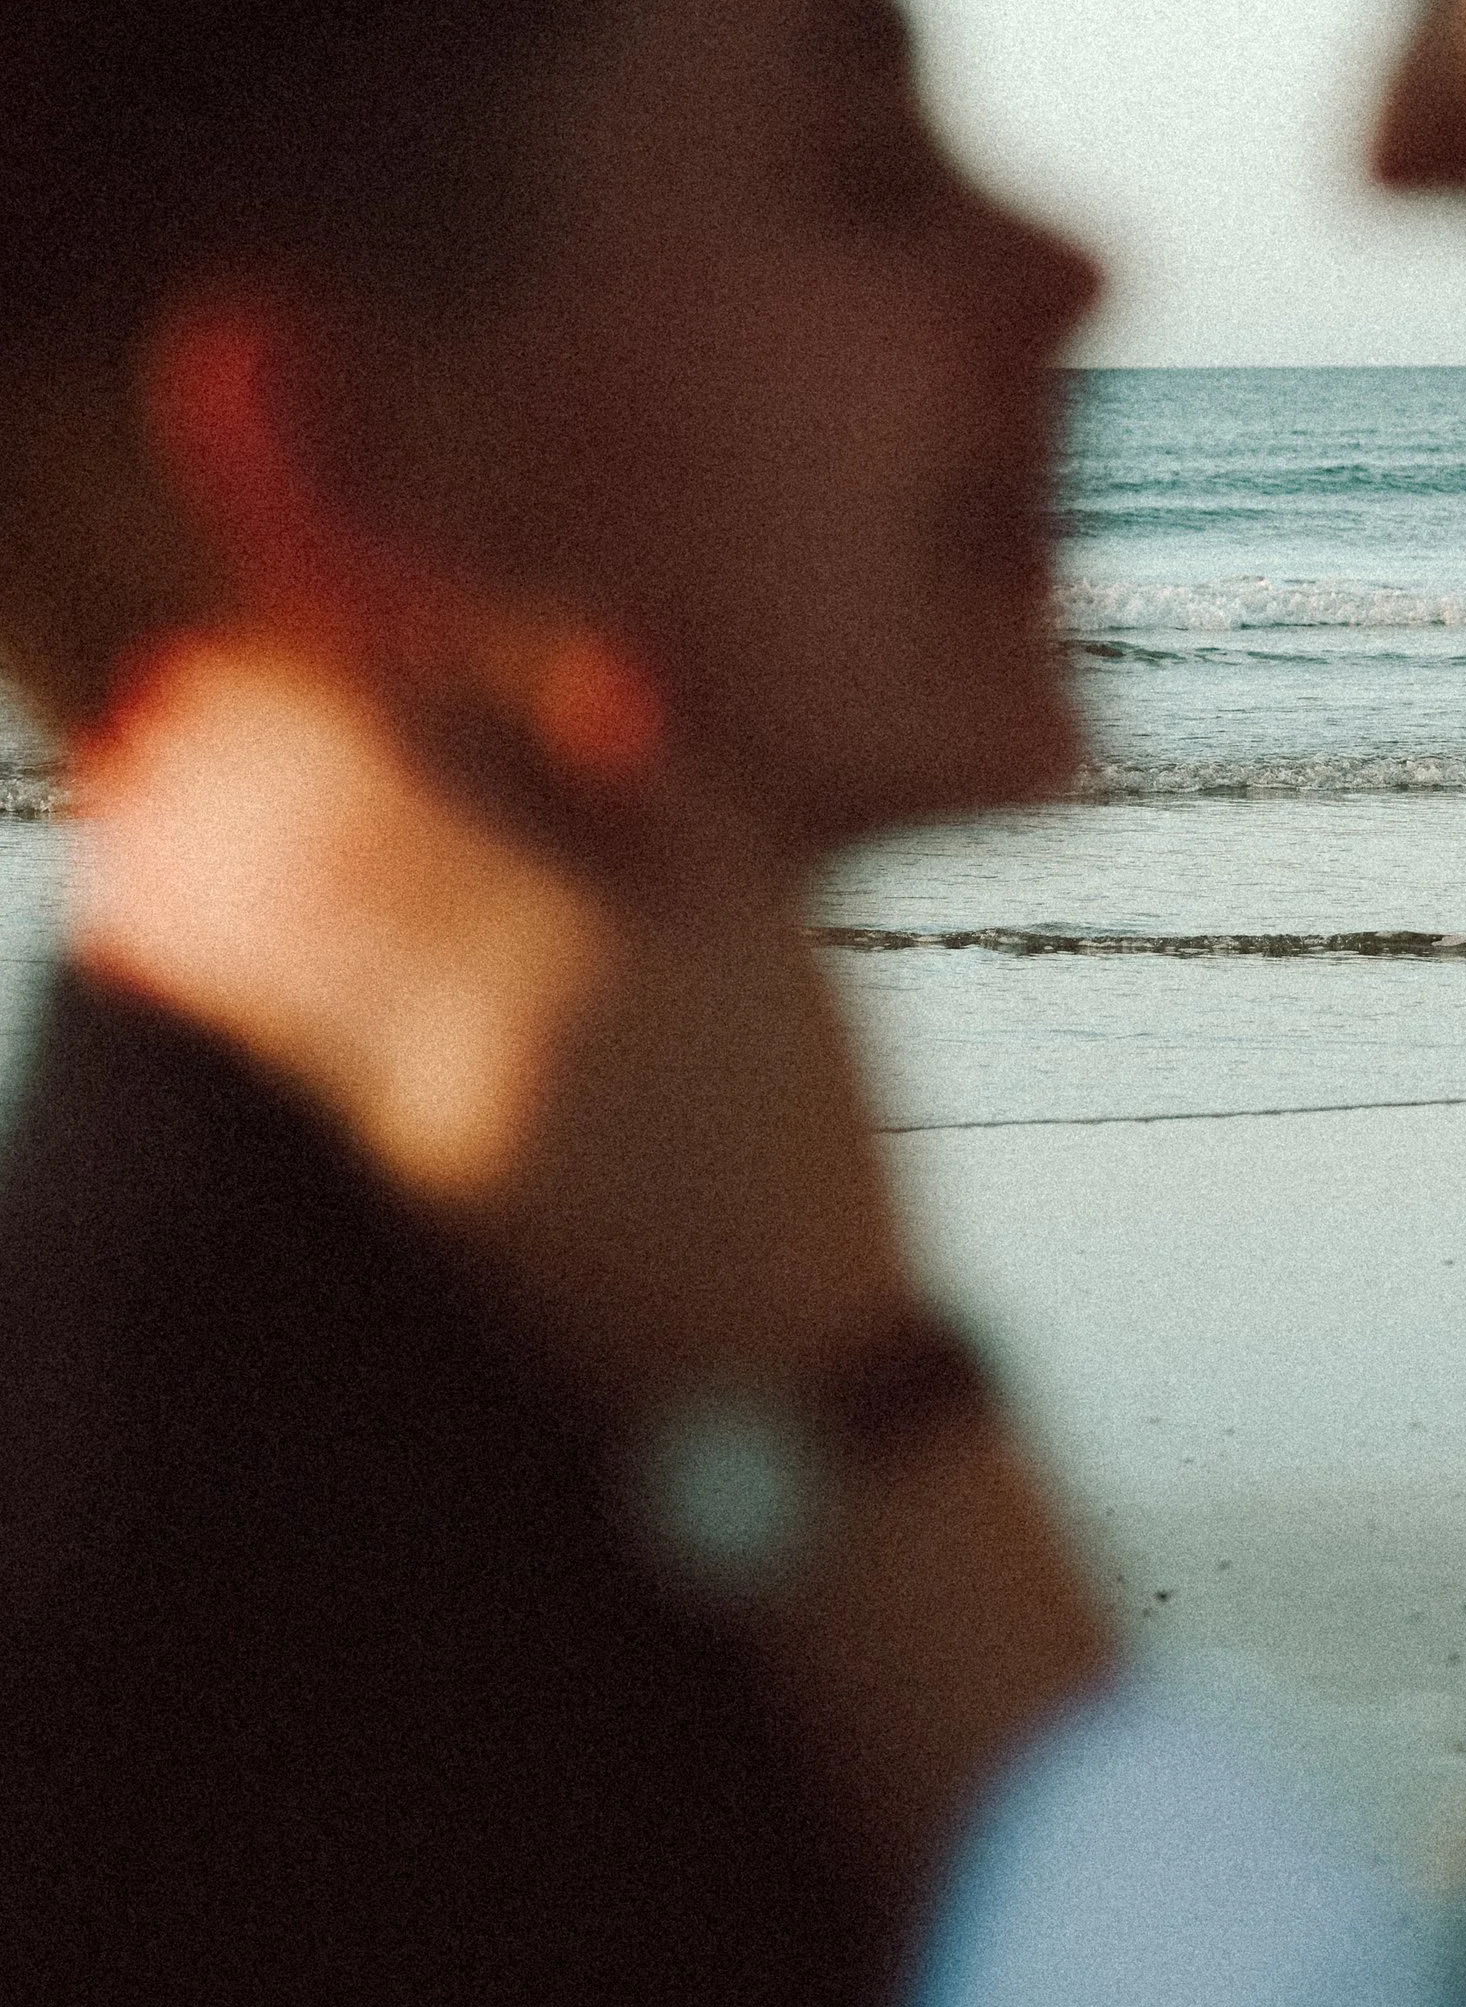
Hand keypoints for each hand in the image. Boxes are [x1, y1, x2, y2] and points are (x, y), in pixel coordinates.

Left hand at [71, 636, 917, 1411]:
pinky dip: (215, 972)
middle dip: (242, 765)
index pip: (442, 777)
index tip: (275, 658)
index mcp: (619, 929)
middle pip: (343, 847)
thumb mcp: (766, 934)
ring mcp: (465, 1101)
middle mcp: (527, 1007)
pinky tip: (156, 933)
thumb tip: (558, 686)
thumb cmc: (796, 1122)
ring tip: (127, 807)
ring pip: (291, 946)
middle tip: (165, 706)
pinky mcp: (423, 1180)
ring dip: (196, 861)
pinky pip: (296, 1047)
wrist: (798, 1348)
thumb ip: (665, 798)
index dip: (345, 704)